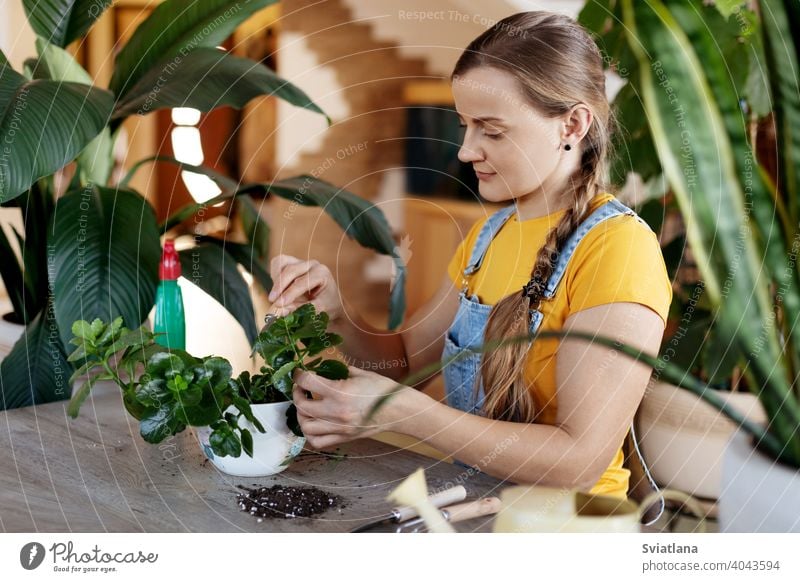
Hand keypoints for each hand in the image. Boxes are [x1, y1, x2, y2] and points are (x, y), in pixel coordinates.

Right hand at [268, 254, 342, 318]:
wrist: (329, 300)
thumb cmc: (327, 305)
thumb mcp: (319, 309)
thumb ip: (301, 309)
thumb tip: (281, 311)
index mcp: (322, 273)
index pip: (302, 282)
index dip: (290, 293)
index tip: (279, 304)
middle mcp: (312, 264)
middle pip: (290, 271)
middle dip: (280, 286)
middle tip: (272, 301)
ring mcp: (301, 262)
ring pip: (282, 264)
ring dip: (276, 280)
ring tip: (274, 297)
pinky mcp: (292, 262)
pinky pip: (278, 263)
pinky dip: (275, 274)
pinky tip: (277, 289)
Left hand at [292, 366, 407, 448]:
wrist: (399, 410)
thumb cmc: (382, 389)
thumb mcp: (360, 373)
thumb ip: (339, 371)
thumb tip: (323, 368)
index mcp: (339, 392)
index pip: (307, 382)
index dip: (298, 376)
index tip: (299, 373)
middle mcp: (336, 412)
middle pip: (302, 406)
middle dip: (297, 395)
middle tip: (301, 389)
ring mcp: (339, 428)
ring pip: (306, 427)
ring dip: (301, 416)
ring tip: (306, 407)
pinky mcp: (344, 438)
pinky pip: (318, 442)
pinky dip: (311, 434)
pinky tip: (315, 423)